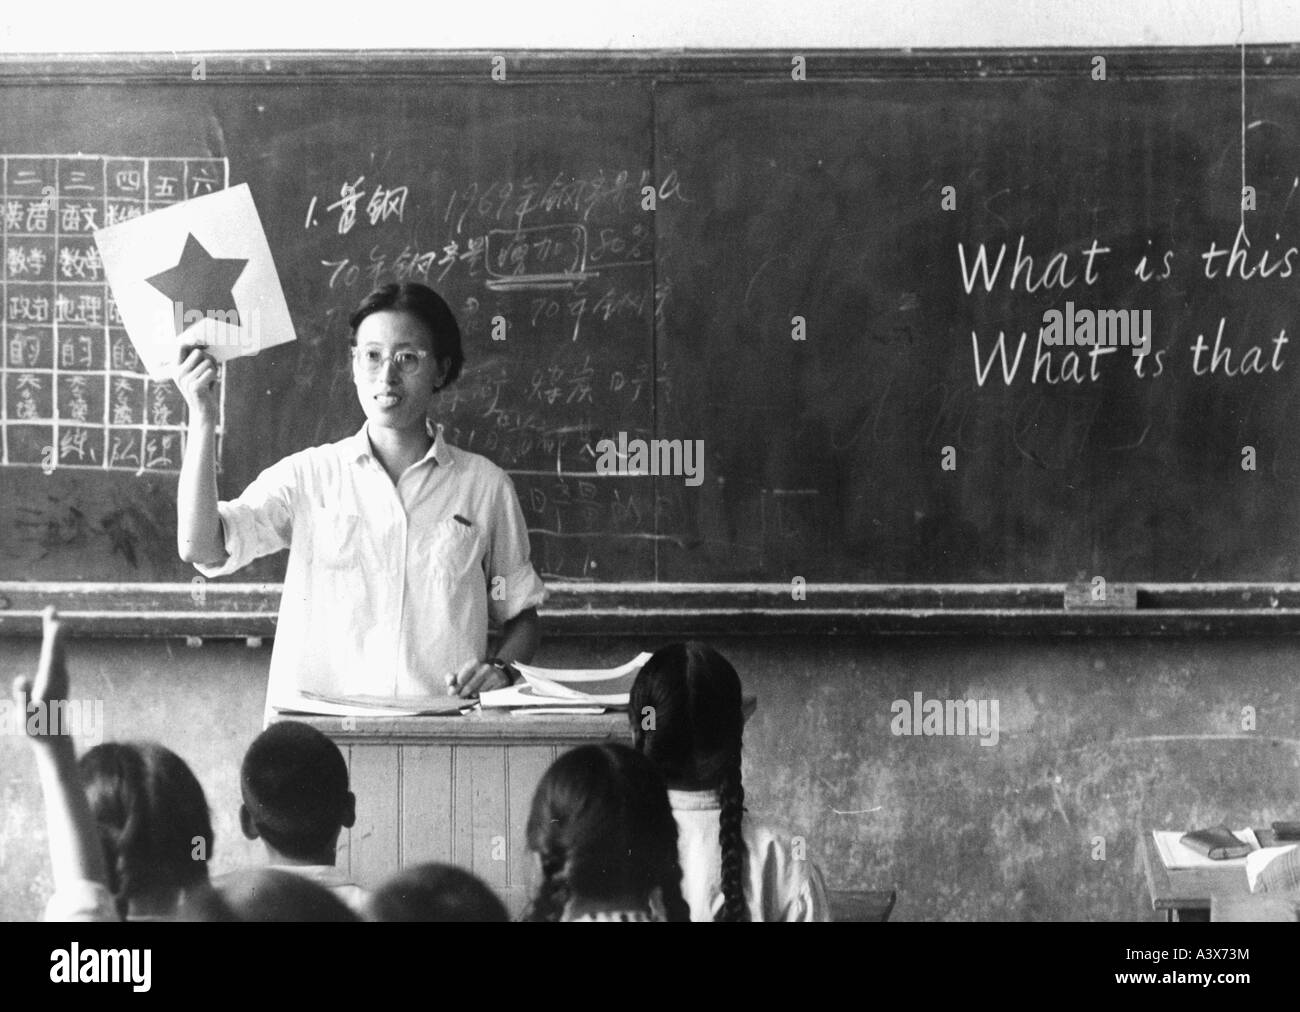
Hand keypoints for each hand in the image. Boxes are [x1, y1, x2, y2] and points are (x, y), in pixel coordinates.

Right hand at [12, 607, 69, 747]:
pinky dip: (54, 641)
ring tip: (52, 614)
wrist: (53, 736)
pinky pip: (55, 654)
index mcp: (51, 683)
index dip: (54, 639)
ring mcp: (59, 676)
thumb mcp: (26, 717)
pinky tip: (53, 633)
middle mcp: (59, 676)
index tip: (56, 622)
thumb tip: (21, 678)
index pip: (52, 656)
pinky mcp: (57, 677)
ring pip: (57, 649)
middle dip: (54, 629)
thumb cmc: (36, 728)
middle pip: (57, 648)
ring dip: (55, 631)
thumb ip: (23, 698)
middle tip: (52, 609)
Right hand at [174, 346, 219, 421]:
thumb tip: (199, 341)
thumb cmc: (203, 387)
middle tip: (210, 369)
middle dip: (209, 358)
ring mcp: (185, 380)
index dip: (195, 344)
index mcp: (175, 367)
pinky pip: (211, 372)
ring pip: (207, 362)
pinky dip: (215, 376)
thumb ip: (195, 358)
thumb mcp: (195, 371)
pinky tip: (211, 384)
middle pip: (198, 352)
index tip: (204, 346)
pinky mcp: (195, 387)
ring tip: (210, 379)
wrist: (203, 411)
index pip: (182, 346)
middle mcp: (177, 373)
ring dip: (214, 369)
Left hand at [446, 658, 511, 697]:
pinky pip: (486, 696)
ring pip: (477, 693)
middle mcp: (486, 668)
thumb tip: (450, 686)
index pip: (461, 679)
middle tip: (462, 695)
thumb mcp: (461, 673)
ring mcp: (494, 676)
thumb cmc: (474, 674)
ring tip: (472, 693)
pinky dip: (481, 698)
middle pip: (469, 688)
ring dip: (472, 696)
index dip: (456, 688)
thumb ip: (451, 678)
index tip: (454, 692)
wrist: (495, 673)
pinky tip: (481, 694)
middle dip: (463, 694)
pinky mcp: (500, 684)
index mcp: (475, 662)